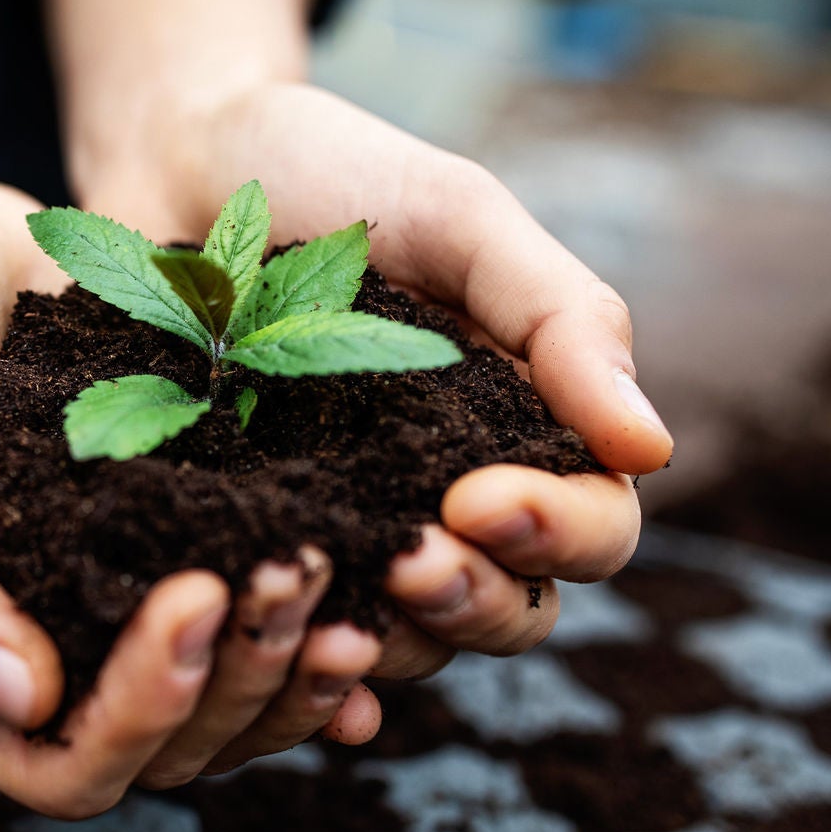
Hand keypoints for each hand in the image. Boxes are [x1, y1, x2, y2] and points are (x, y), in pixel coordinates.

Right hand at [0, 146, 385, 814]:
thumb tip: (25, 699)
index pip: (72, 770)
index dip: (144, 712)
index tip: (194, 595)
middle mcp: (65, 671)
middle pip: (178, 753)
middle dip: (246, 679)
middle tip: (297, 573)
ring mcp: (134, 618)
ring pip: (239, 707)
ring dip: (301, 663)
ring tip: (348, 577)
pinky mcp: (193, 553)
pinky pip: (269, 627)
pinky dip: (324, 619)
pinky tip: (381, 578)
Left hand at [77, 83, 673, 731]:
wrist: (176, 157)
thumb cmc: (337, 176)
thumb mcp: (462, 220)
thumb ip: (562, 318)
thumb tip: (654, 450)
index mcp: (522, 433)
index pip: (592, 528)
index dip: (555, 533)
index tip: (479, 499)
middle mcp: (445, 502)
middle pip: (510, 612)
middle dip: (471, 602)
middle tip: (406, 562)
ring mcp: (345, 534)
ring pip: (406, 646)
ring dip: (384, 644)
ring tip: (324, 608)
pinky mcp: (247, 550)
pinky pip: (289, 641)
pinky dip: (299, 675)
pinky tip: (283, 670)